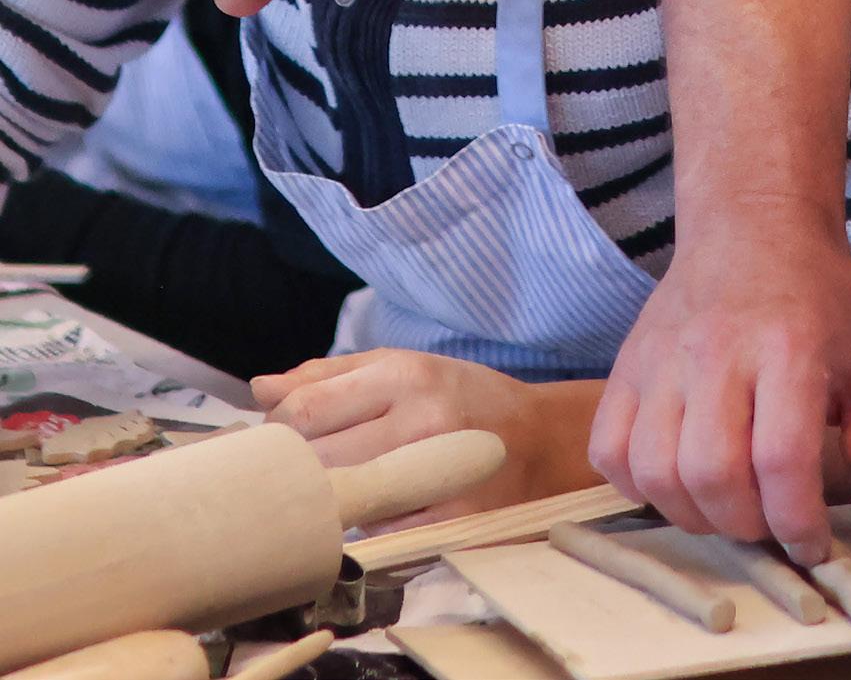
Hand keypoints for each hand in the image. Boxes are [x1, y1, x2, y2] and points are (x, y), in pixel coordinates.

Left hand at [253, 348, 598, 511]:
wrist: (539, 441)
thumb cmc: (462, 398)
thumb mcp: (403, 367)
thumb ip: (329, 375)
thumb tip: (260, 388)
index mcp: (405, 374)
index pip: (306, 409)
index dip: (277, 429)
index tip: (280, 437)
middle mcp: (420, 420)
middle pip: (316, 456)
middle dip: (294, 467)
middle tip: (302, 467)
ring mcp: (435, 474)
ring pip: (339, 498)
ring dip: (325, 496)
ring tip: (338, 485)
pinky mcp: (445, 521)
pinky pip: (374, 533)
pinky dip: (362, 526)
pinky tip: (373, 512)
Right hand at [588, 222, 850, 563]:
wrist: (754, 222)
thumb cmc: (818, 298)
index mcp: (789, 347)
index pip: (783, 459)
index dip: (798, 522)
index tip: (815, 543)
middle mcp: (718, 350)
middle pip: (714, 472)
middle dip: (746, 524)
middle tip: (770, 521)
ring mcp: (663, 356)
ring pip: (656, 469)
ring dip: (693, 512)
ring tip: (727, 505)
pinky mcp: (627, 364)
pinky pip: (610, 448)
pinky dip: (637, 484)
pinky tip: (677, 478)